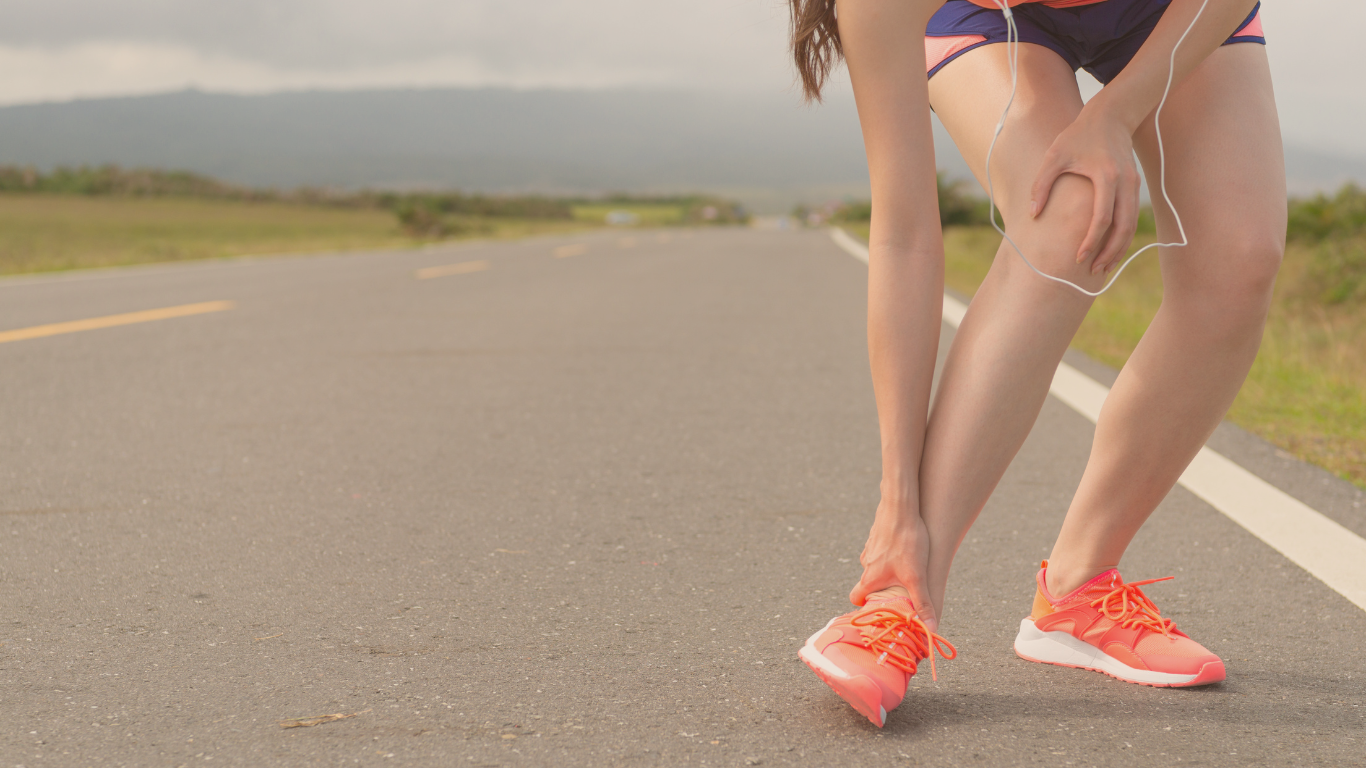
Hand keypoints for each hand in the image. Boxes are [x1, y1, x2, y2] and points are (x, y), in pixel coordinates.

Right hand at [849, 501, 936, 629]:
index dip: (865, 606)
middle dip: (882, 588)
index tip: (879, 608)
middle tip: (899, 591)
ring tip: (907, 568)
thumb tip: (930, 629)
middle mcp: (866, 563)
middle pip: (868, 582)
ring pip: (875, 564)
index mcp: (870, 577)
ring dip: (887, 570)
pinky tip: (906, 549)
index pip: (856, 598)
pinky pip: (881, 549)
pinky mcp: (877, 534)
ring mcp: (870, 547)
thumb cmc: (906, 542)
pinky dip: (890, 552)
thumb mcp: (917, 577)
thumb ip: (922, 604)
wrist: (900, 507)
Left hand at [1029, 107, 1141, 275]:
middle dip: (1110, 252)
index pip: (1102, 218)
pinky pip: (1132, 217)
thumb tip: (1033, 215)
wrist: (1110, 115)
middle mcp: (1125, 183)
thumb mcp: (1054, 156)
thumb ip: (1041, 185)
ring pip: (1131, 225)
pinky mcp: (1134, 186)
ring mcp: (1133, 185)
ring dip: (1120, 248)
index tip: (1078, 257)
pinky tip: (1111, 249)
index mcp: (1106, 176)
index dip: (1091, 240)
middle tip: (1094, 271)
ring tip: (1104, 267)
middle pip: (1123, 228)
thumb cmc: (1077, 135)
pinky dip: (1124, 236)